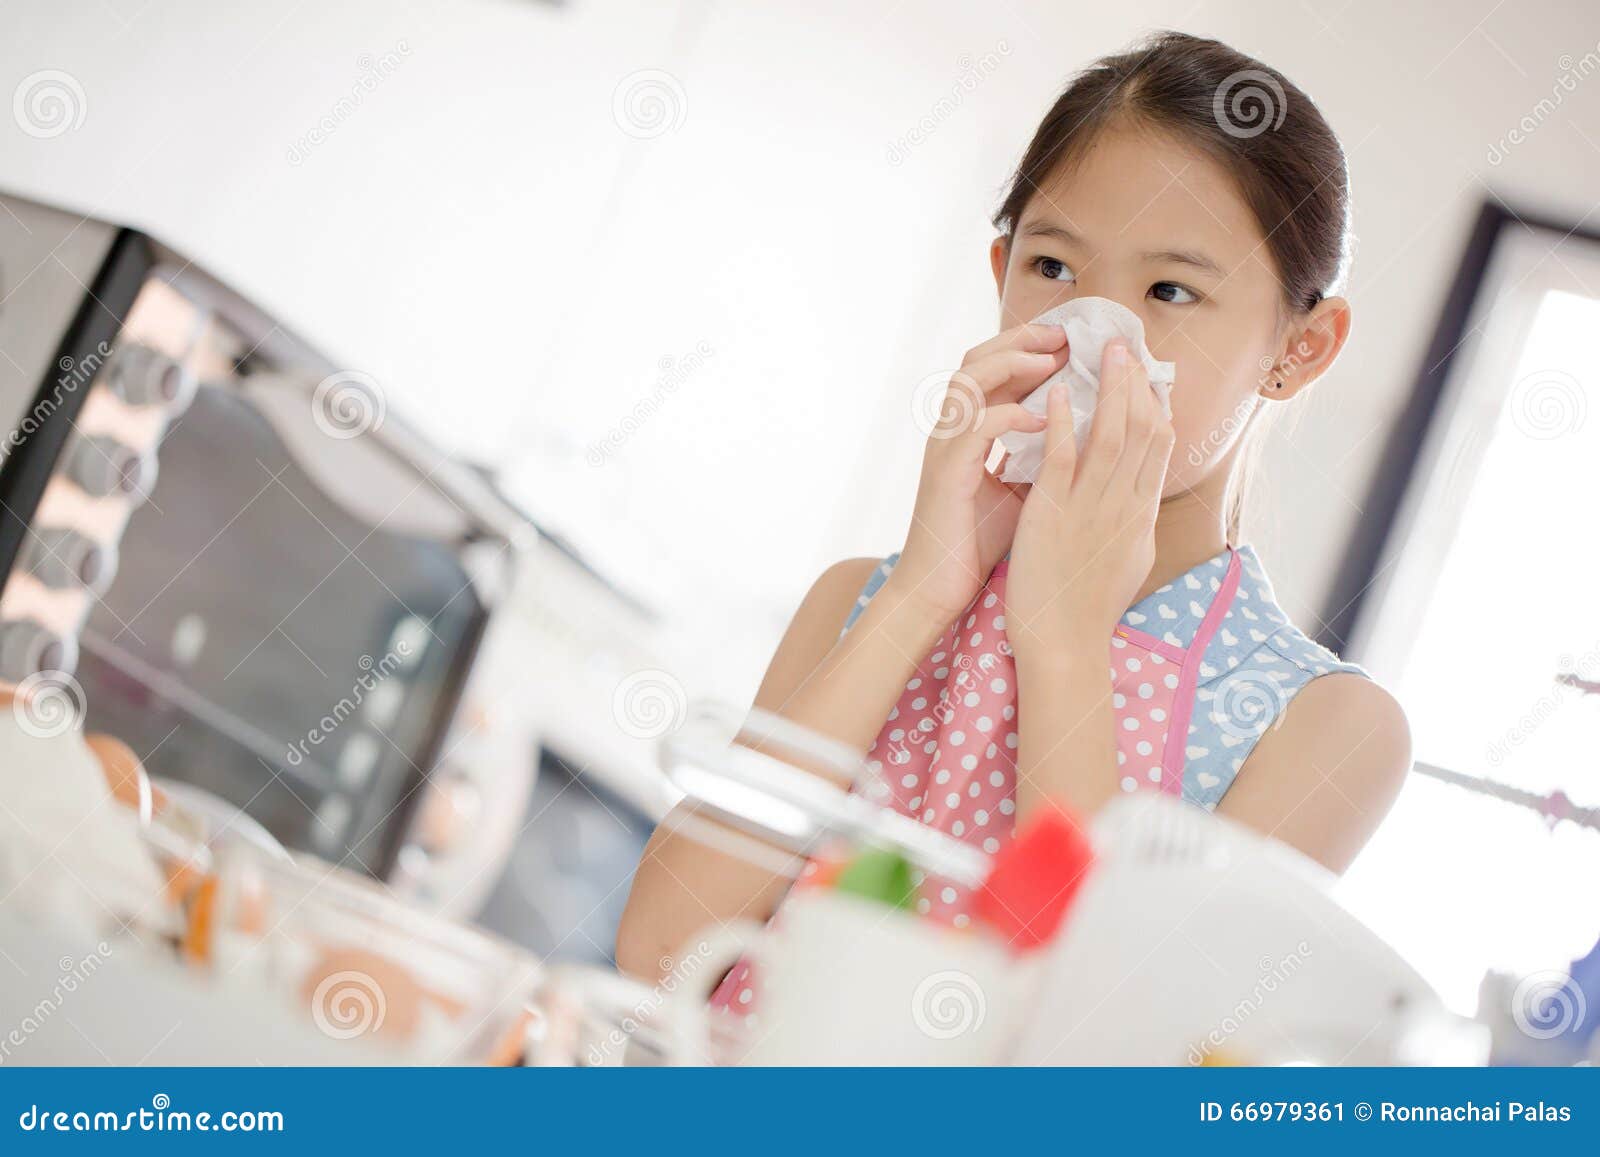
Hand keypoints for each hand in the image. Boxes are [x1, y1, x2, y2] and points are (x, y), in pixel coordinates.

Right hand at [885, 323, 1070, 621]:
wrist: (938, 587)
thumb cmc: (978, 539)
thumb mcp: (1020, 487)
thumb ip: (1040, 456)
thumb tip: (1088, 435)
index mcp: (968, 430)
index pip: (995, 368)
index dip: (1031, 347)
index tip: (1075, 341)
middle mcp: (952, 431)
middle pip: (978, 359)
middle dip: (1022, 339)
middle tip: (1066, 334)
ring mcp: (945, 449)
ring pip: (970, 381)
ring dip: (1013, 364)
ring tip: (1052, 361)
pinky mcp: (947, 474)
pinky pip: (975, 429)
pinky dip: (1011, 417)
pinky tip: (1046, 420)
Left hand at [1005, 337, 1174, 663]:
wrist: (1065, 644)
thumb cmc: (1086, 609)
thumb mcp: (1125, 560)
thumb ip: (1131, 523)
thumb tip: (1138, 498)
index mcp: (1140, 516)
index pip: (1159, 448)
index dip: (1155, 404)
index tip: (1148, 373)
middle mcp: (1124, 507)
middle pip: (1144, 432)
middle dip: (1137, 383)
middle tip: (1128, 344)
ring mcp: (1091, 509)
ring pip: (1112, 437)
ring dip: (1109, 389)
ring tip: (1104, 351)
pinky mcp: (1055, 515)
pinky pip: (1064, 460)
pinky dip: (1065, 423)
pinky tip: (1060, 394)